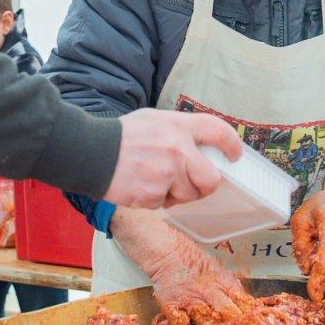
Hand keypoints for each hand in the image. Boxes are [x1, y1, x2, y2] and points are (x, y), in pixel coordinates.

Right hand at [104, 109, 241, 207]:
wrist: (90, 153)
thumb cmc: (121, 136)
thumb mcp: (153, 120)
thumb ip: (178, 132)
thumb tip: (199, 148)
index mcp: (178, 126)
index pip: (217, 131)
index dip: (232, 144)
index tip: (234, 155)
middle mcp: (177, 149)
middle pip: (211, 179)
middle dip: (204, 186)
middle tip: (193, 183)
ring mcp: (166, 174)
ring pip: (187, 195)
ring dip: (175, 193)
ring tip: (154, 180)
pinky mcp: (153, 195)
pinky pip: (164, 203)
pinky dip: (154, 199)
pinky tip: (140, 185)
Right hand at [112, 209, 250, 314]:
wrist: (167, 252)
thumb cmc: (193, 262)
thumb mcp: (219, 272)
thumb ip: (231, 290)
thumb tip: (247, 308)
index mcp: (225, 284)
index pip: (245, 303)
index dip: (252, 319)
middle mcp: (211, 292)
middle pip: (230, 315)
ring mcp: (191, 300)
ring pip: (208, 324)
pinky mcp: (173, 306)